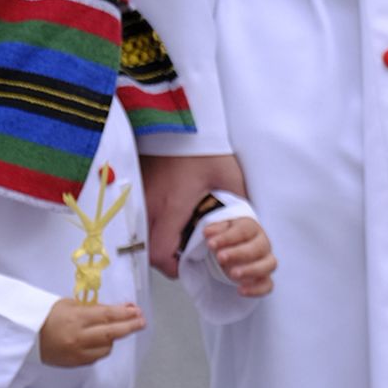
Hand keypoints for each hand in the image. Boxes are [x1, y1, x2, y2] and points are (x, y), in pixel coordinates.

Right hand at [39, 296, 144, 366]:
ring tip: (117, 329)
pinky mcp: (75, 363)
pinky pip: (96, 356)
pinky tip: (102, 341)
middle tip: (142, 322)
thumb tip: (118, 310)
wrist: (27, 337)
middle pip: (111, 333)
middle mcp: (79, 337)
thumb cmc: (48, 315)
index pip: (107, 316)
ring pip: (106, 348)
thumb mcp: (70, 305)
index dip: (124, 314)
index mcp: (76, 318)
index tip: (137, 311)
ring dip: (114, 338)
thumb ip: (93, 309)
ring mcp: (78, 353)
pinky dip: (102, 348)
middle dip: (129, 327)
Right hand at [139, 151, 246, 278]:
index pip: (161, 255)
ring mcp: (139, 196)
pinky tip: (169, 215)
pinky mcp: (136, 187)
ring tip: (178, 234)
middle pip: (147, 249)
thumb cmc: (201, 146)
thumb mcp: (228, 175)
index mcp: (172, 208)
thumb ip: (240, 201)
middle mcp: (150, 205)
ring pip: (141, 234)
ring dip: (157, 240)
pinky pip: (139, 217)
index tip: (188, 265)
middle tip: (185, 252)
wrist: (175, 119)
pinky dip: (151, 224)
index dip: (173, 267)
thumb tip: (251, 220)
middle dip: (165, 257)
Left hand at [201, 210, 276, 299]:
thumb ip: (214, 229)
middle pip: (258, 247)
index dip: (227, 238)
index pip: (244, 230)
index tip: (210, 244)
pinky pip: (268, 285)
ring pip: (269, 264)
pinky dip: (256, 289)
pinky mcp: (265, 278)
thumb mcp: (219, 229)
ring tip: (232, 274)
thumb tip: (208, 232)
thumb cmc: (226, 238)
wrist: (233, 248)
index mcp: (251, 228)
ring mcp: (266, 261)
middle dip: (239, 253)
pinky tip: (240, 291)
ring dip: (251, 270)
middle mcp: (263, 243)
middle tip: (220, 258)